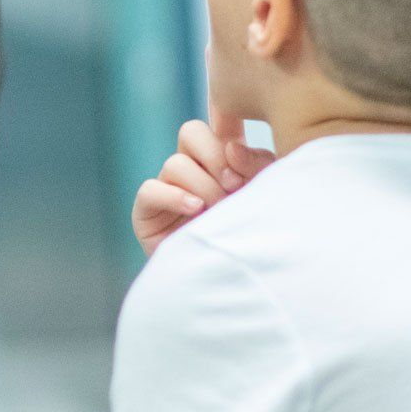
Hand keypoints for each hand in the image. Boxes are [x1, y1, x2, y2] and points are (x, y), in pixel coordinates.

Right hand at [130, 110, 273, 256]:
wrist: (232, 284)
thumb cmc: (254, 237)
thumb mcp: (263, 195)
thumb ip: (256, 166)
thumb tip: (233, 147)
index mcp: (220, 161)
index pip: (218, 127)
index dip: (232, 142)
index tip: (247, 174)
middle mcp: (191, 170)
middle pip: (191, 132)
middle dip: (214, 156)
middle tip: (233, 185)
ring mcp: (167, 188)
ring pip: (176, 163)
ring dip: (203, 186)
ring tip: (218, 210)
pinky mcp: (147, 212)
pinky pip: (150, 189)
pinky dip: (174, 197)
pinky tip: (195, 211)